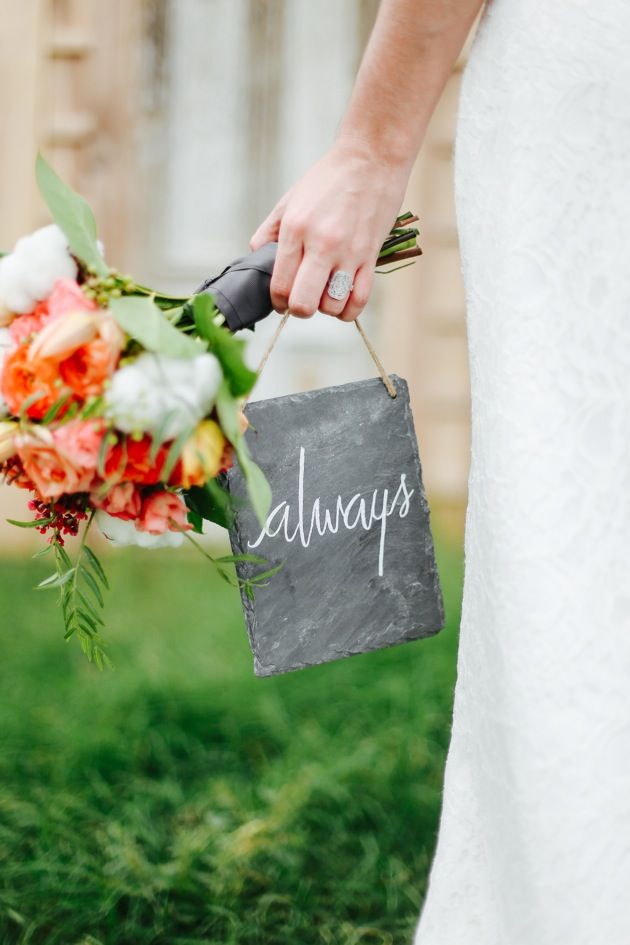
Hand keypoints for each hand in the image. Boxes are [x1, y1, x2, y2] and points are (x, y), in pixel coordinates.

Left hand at [249, 140, 411, 321]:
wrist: (371, 158)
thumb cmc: (328, 179)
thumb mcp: (289, 200)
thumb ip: (268, 232)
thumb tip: (258, 260)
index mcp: (296, 229)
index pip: (280, 285)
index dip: (278, 301)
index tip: (282, 300)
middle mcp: (322, 244)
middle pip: (303, 303)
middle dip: (298, 310)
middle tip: (301, 300)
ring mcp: (349, 252)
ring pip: (332, 306)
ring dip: (325, 308)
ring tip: (324, 294)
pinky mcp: (371, 256)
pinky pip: (359, 299)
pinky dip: (348, 309)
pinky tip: (343, 301)